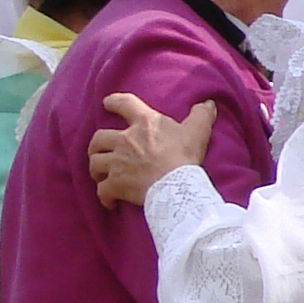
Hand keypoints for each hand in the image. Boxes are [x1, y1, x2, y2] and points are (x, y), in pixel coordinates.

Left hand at [90, 92, 215, 205]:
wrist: (177, 186)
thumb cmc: (185, 156)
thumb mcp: (198, 131)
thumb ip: (201, 115)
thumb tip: (209, 103)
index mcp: (144, 123)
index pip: (124, 104)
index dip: (114, 102)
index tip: (107, 103)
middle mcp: (124, 140)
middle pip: (98, 138)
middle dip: (97, 145)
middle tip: (101, 151)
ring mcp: (116, 163)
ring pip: (95, 164)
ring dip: (96, 170)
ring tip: (101, 175)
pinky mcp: (115, 185)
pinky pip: (102, 191)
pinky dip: (104, 196)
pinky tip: (109, 200)